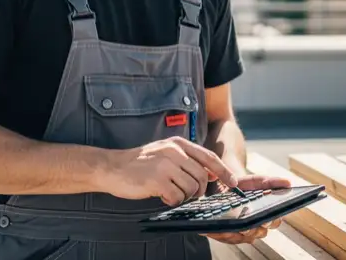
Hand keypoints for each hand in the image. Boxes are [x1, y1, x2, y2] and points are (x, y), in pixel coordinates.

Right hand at [101, 136, 238, 206]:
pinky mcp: (157, 180)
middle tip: (188, 195)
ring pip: (191, 188)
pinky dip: (172, 201)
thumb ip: (186, 160)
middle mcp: (174, 151)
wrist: (112, 167)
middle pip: (202, 177)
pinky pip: (177, 197)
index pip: (209, 157)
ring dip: (183, 196)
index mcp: (178, 143)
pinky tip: (162, 196)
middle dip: (199, 191)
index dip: (223, 171)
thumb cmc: (139, 163)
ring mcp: (166, 165)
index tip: (232, 182)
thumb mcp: (164, 153)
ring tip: (170, 193)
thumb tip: (211, 173)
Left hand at [202, 174, 290, 244]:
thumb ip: (271, 181)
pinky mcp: (230, 236)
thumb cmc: (243, 186)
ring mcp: (244, 233)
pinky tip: (213, 229)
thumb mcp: (255, 181)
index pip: (275, 221)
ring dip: (234, 232)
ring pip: (243, 238)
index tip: (266, 218)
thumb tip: (288, 182)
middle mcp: (258, 226)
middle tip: (246, 226)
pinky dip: (221, 233)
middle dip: (252, 229)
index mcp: (267, 214)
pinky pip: (227, 238)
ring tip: (227, 227)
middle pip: (259, 232)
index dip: (271, 221)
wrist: (223, 188)